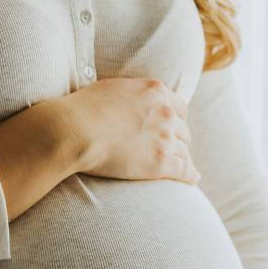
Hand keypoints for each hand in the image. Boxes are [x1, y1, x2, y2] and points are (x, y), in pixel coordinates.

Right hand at [51, 77, 198, 183]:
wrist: (74, 130)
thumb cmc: (83, 109)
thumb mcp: (112, 89)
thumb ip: (130, 95)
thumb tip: (129, 100)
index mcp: (155, 91)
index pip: (178, 107)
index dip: (176, 119)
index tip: (172, 128)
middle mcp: (166, 113)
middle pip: (183, 130)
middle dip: (178, 139)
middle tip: (172, 149)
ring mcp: (165, 138)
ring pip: (184, 151)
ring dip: (182, 158)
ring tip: (182, 167)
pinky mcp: (161, 162)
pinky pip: (184, 170)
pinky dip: (190, 175)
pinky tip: (193, 179)